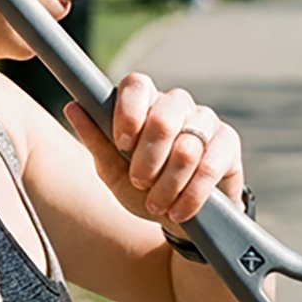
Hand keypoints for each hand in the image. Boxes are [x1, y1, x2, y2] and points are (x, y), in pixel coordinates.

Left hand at [62, 73, 244, 228]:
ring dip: (168, 184)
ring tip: (157, 205)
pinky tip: (179, 211)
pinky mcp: (228, 143)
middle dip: (148, 157)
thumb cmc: (142, 187)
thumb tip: (73, 107)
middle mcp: (176, 104)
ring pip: (187, 147)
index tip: (122, 143)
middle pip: (164, 115)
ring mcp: (205, 120)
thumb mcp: (112, 170)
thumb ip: (95, 140)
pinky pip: (211, 165)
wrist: (179, 216)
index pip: (136, 84)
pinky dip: (191, 194)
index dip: (128, 112)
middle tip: (139, 181)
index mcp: (144, 103)